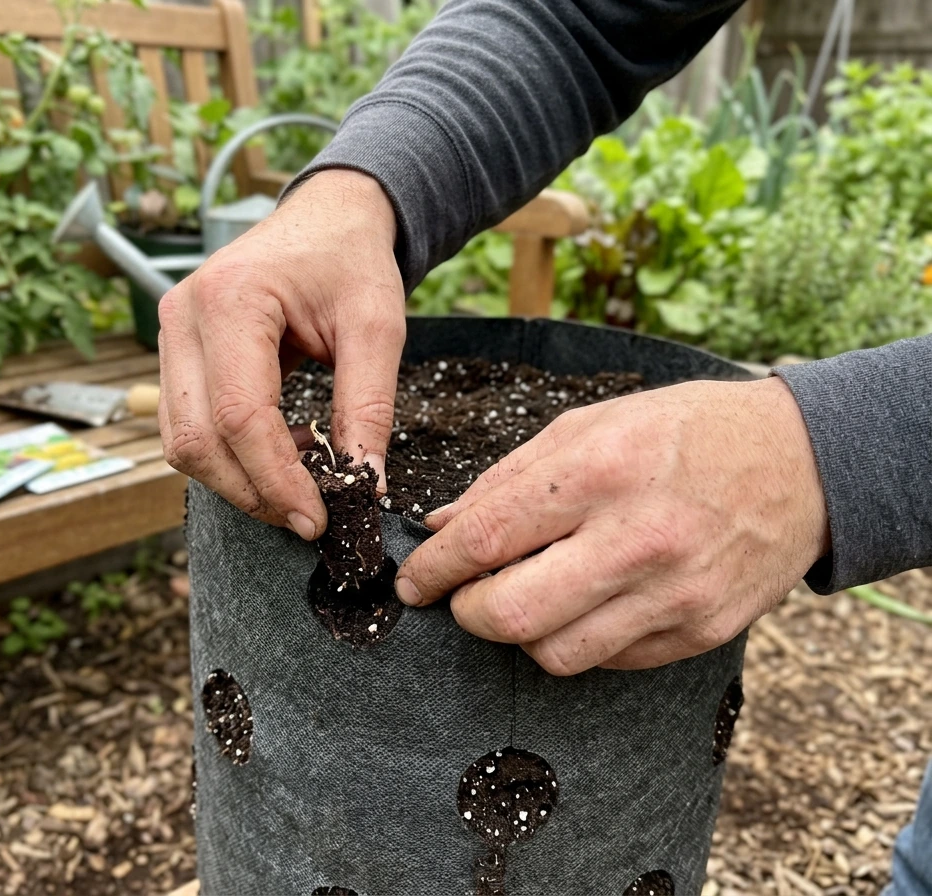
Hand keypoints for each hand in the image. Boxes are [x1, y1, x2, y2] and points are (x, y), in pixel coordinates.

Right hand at [157, 169, 405, 539]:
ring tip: (301, 477)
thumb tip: (363, 485)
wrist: (327, 216)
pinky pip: (186, 425)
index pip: (240, 417)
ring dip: (238, 480)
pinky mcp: (175, 352)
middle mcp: (182, 316)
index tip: (318, 519)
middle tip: (309, 517)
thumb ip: (368, 406)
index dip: (277, 481)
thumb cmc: (351, 259)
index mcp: (230, 300)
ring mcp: (169, 334)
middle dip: (253, 493)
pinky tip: (279, 448)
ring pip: (182, 442)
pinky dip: (229, 456)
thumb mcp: (376, 326)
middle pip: (198, 441)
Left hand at [394, 377, 831, 672]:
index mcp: (599, 471)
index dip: (433, 569)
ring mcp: (674, 595)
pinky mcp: (700, 634)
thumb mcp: (590, 425)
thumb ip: (507, 479)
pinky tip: (584, 602)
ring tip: (527, 595)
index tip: (412, 582)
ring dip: (520, 633)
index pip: (486, 539)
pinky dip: (577, 639)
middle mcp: (637, 539)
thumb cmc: (684, 433)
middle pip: (510, 616)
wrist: (803, 463)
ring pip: (555, 654)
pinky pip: (608, 661)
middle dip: (466, 612)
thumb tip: (441, 528)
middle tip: (461, 596)